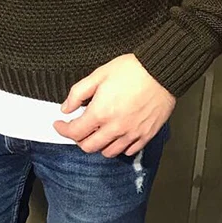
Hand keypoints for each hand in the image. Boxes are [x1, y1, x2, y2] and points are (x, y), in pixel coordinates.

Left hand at [53, 54, 175, 157]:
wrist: (162, 71)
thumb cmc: (131, 70)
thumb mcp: (98, 75)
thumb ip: (78, 93)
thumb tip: (66, 108)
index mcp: (101, 112)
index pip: (75, 132)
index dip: (62, 129)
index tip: (59, 124)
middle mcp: (115, 128)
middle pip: (89, 147)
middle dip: (78, 139)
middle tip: (77, 128)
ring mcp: (132, 134)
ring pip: (108, 152)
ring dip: (98, 145)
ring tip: (97, 132)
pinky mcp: (146, 135)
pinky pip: (128, 151)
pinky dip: (119, 147)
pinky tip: (117, 135)